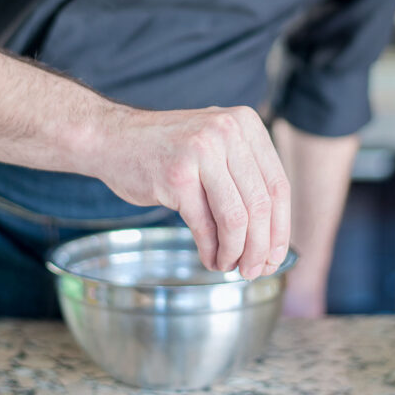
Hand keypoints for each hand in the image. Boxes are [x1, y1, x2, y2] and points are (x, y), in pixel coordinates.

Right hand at [101, 104, 290, 279]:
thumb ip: (245, 176)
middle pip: (260, 205)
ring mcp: (201, 152)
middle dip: (261, 248)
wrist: (113, 138)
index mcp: (246, 124)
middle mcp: (228, 132)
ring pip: (237, 218)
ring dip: (237, 252)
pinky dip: (212, 250)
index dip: (281, 229)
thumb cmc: (168, 149)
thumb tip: (273, 238)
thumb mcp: (216, 146)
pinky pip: (205, 226)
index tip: (276, 257)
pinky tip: (211, 259)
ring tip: (231, 267)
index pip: (277, 186)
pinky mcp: (177, 177)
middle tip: (254, 271)